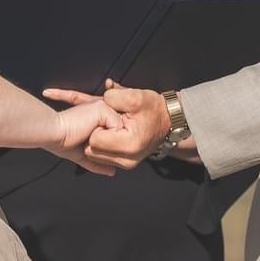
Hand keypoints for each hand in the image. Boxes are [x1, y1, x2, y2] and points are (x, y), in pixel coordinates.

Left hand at [46, 81, 171, 170]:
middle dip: (93, 134)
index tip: (104, 117)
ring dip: (94, 141)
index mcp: (129, 143)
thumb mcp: (135, 96)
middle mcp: (127, 159)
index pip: (94, 139)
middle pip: (91, 150)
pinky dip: (97, 148)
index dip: (95, 126)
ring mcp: (125, 163)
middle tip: (103, 123)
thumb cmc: (154, 109)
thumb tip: (99, 102)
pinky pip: (100, 160)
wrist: (168, 122)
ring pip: (93, 156)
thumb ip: (113, 96)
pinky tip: (98, 139)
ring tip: (104, 128)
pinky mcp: (123, 164)